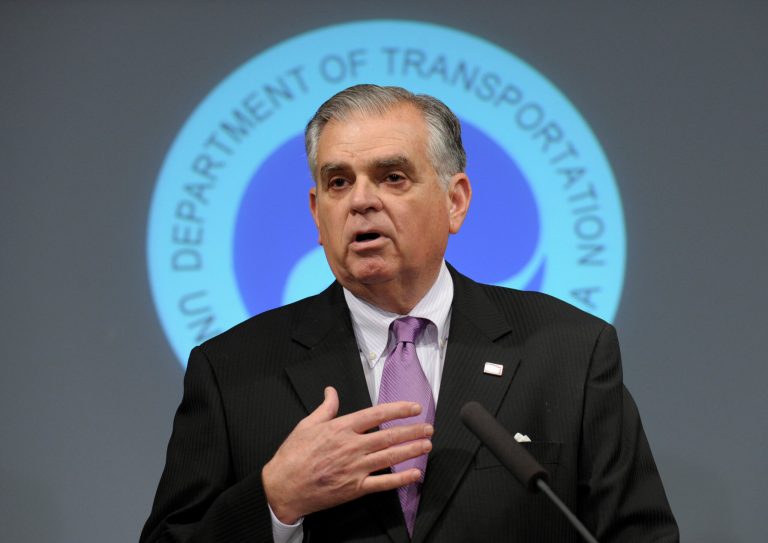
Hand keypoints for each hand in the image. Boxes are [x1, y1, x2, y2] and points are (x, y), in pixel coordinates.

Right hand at [262, 386, 433, 523]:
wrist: (282, 487)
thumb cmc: (292, 457)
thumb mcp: (306, 425)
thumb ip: (325, 408)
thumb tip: (331, 392)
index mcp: (341, 428)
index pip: (376, 414)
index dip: (398, 410)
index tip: (413, 407)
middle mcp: (351, 447)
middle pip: (389, 436)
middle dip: (412, 430)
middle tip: (428, 426)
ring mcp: (355, 468)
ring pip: (390, 457)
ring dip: (411, 450)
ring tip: (427, 444)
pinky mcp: (355, 488)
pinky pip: (383, 483)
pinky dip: (401, 479)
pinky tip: (415, 473)